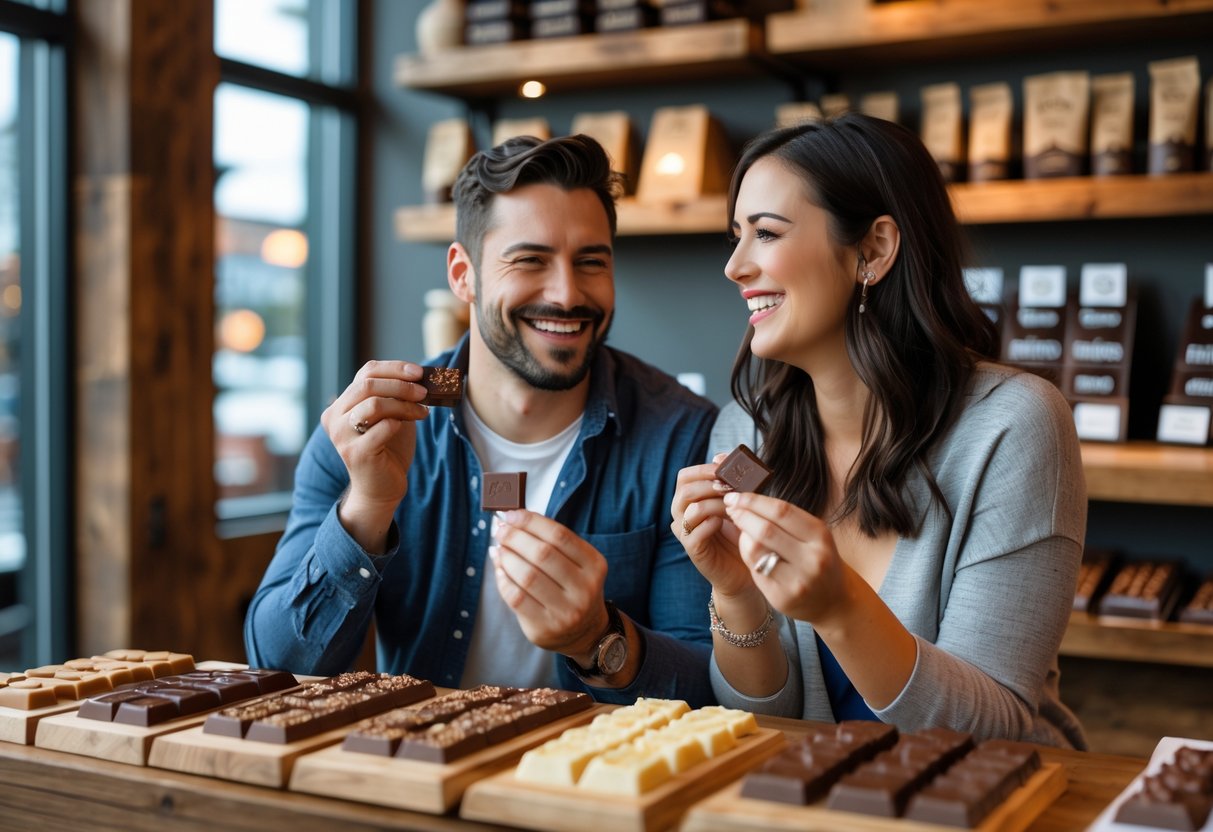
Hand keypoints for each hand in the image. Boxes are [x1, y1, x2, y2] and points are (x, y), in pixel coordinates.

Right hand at [320, 361, 430, 546]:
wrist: (381, 489)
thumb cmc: (388, 450)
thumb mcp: (392, 416)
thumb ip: (397, 396)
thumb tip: (421, 376)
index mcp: (342, 404)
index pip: (366, 372)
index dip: (394, 368)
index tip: (418, 372)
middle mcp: (335, 417)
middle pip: (368, 385)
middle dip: (402, 386)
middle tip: (425, 392)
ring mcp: (342, 436)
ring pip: (374, 404)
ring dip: (405, 405)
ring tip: (423, 412)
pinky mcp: (355, 453)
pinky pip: (383, 427)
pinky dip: (400, 423)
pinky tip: (410, 426)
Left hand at [488, 510, 609, 659]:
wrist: (585, 631)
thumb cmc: (572, 587)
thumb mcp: (575, 563)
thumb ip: (549, 542)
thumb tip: (510, 521)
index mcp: (594, 565)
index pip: (559, 535)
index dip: (531, 522)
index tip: (511, 514)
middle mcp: (585, 588)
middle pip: (542, 554)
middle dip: (515, 537)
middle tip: (500, 530)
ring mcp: (566, 611)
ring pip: (527, 576)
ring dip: (506, 558)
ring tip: (499, 549)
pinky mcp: (545, 627)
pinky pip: (516, 598)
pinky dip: (503, 580)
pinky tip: (500, 570)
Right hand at [670, 454, 749, 597]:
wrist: (742, 568)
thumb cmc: (739, 532)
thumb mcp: (737, 502)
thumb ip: (730, 481)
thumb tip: (722, 456)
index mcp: (689, 499)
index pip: (685, 476)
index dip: (703, 469)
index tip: (724, 468)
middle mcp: (681, 514)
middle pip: (684, 490)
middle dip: (709, 485)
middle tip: (731, 488)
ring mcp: (685, 532)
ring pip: (690, 508)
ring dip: (715, 503)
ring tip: (734, 507)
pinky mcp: (692, 550)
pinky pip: (694, 532)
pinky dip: (711, 523)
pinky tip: (726, 523)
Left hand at [721, 490, 851, 624]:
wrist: (834, 601)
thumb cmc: (818, 560)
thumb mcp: (814, 536)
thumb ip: (786, 520)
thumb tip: (747, 501)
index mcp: (821, 536)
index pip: (781, 511)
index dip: (754, 501)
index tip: (735, 495)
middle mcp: (812, 558)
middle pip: (766, 530)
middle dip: (743, 515)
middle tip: (730, 507)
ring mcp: (797, 581)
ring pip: (756, 550)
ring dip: (742, 535)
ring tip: (739, 528)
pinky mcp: (782, 598)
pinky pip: (755, 570)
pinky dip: (746, 555)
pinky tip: (747, 549)